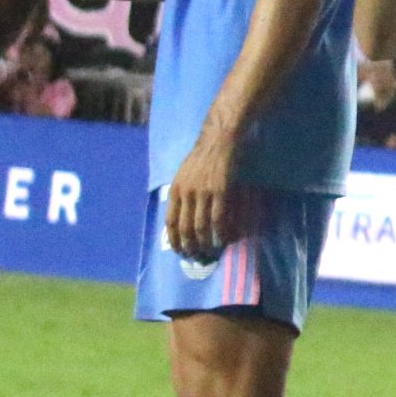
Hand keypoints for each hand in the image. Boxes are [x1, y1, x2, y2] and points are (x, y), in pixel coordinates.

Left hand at [165, 126, 243, 261]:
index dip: (175, 240)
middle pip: (186, 228)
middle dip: (190, 246)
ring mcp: (204, 192)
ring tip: (210, 252)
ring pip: (202, 226)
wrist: (219, 139)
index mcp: (175, 190)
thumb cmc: (202, 157)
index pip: (171, 223)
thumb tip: (181, 215)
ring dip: (206, 242)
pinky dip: (221, 231)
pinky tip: (224, 238)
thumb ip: (182, 194)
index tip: (180, 252)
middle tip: (197, 257)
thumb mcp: (184, 175)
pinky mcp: (221, 190)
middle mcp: (186, 193)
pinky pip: (219, 217)